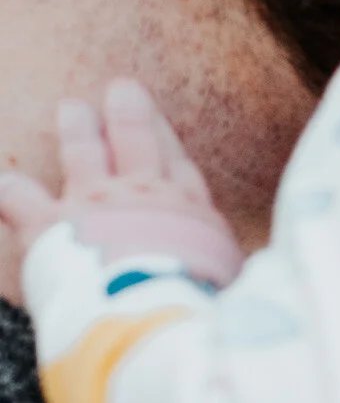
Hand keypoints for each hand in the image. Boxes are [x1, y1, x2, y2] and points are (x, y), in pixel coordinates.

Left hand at [0, 79, 243, 300]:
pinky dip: (7, 188)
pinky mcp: (51, 221)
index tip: (159, 124)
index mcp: (189, 213)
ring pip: (82, 152)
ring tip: (71, 108)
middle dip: (129, 114)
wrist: (156, 314)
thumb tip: (253, 282)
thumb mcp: (233, 283)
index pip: (178, 167)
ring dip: (76, 129)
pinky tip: (3, 182)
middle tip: (122, 89)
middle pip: (136, 142)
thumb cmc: (200, 305)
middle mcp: (143, 196)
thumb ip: (223, 267)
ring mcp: (95, 203)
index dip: (167, 141)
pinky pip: (17, 196)